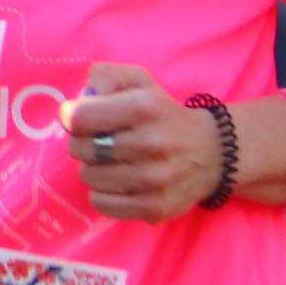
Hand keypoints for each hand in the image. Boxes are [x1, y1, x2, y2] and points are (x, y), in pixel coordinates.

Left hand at [65, 62, 219, 220]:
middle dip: (83, 142)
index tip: (79, 118)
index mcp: (146, 107)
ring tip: (112, 162)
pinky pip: (102, 203)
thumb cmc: (164, 114)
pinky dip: (103, 193)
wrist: (214, 154)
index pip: (81, 117)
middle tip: (99, 141)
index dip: (72, 117)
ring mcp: (155, 179)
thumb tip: (77, 102)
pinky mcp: (155, 207)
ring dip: (93, 168)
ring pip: (89, 177)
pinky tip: (118, 182)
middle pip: (80, 148)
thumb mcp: (140, 82)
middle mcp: (152, 143)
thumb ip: (106, 77)